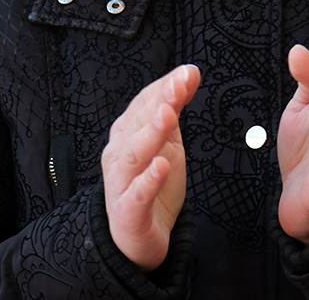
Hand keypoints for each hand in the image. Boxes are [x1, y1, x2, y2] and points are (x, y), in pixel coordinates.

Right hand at [102, 64, 199, 271]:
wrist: (138, 236)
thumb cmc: (151, 184)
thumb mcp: (168, 142)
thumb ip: (175, 108)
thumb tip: (189, 73)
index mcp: (128, 134)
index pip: (143, 103)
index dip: (165, 87)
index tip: (188, 73)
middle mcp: (119, 154)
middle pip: (138, 123)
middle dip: (159, 102)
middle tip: (179, 84)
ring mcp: (121, 182)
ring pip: (134, 154)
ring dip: (151, 132)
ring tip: (169, 115)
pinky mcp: (128, 211)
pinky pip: (137, 194)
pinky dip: (148, 179)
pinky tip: (161, 166)